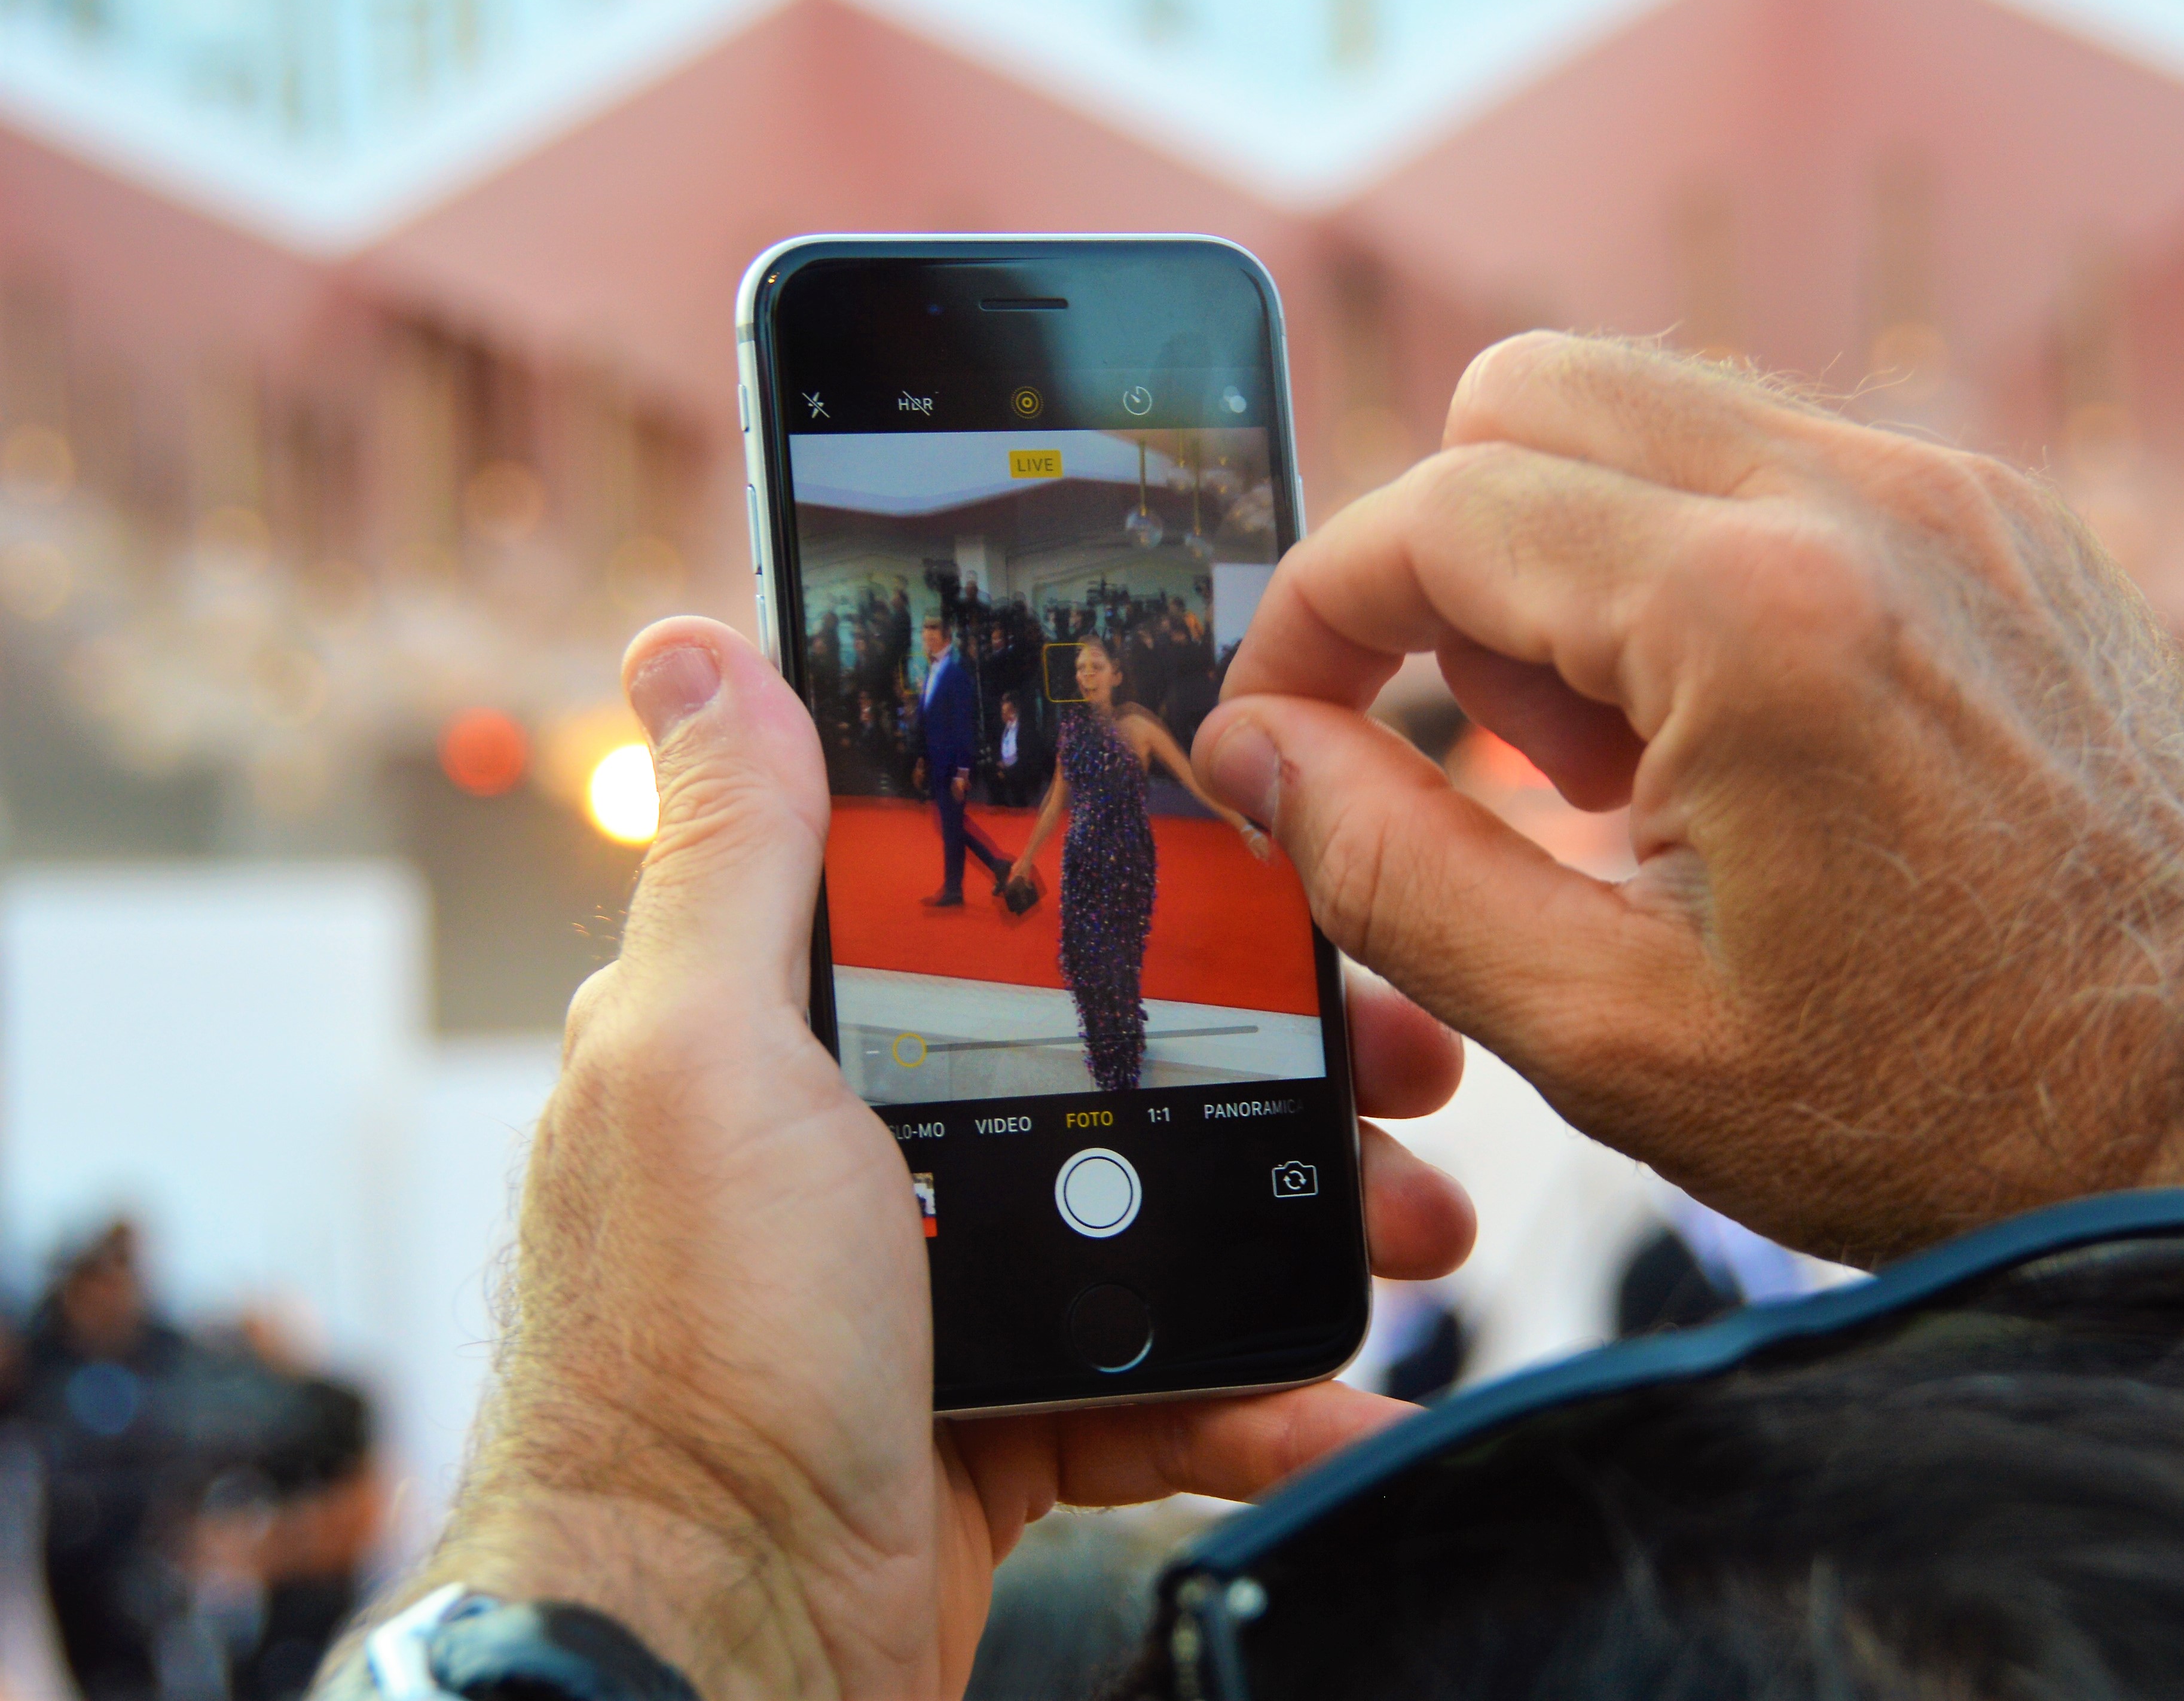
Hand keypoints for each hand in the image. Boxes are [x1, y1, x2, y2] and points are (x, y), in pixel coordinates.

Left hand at [414, 618, 1473, 1700]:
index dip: (1143, 874)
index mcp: (791, 1040)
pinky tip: (1344, 1395)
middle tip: (1405, 1060)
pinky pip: (1167, 1378)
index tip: (1276, 865)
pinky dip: (1265, 1391)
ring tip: (1418, 1227)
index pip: (993, 907)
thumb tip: (693, 655)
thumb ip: (730, 864)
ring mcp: (937, 1290)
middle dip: (1279, 1054)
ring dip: (1305, 1213)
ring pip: (1166, 1209)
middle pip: (1114, 1055)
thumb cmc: (692, 1359)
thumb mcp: (699, 1063)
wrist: (713, 1652)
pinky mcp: (1000, 1415)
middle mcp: (860, 1151)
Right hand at [1194, 333, 2183, 1263]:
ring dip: (1576, 558)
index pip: (1435, 513)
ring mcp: (1953, 490)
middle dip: (1450, 559)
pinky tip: (1754, 739)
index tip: (1282, 726)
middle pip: (1530, 392)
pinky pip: (1776, 461)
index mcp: (1751, 619)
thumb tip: (1252, 752)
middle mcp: (1859, 498)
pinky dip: (1700, 559)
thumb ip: (1395, 872)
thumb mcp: (1616, 1036)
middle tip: (1506, 759)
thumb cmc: (1944, 1105)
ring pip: (1652, 411)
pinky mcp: (2009, 518)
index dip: (1314, 617)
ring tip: (1643, 770)